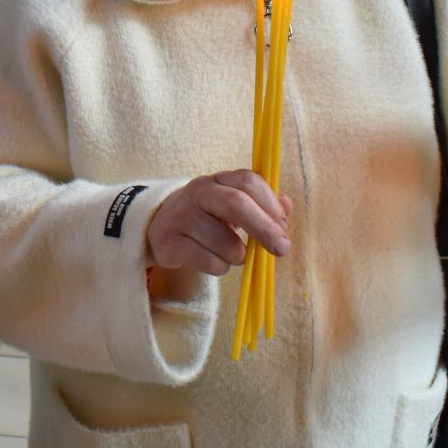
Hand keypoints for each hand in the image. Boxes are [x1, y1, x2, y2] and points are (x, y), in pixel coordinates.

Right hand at [145, 171, 290, 276]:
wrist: (161, 228)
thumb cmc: (207, 217)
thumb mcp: (233, 205)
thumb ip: (262, 204)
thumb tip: (287, 207)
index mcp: (218, 180)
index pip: (247, 181)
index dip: (269, 202)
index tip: (283, 223)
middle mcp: (198, 192)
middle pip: (236, 203)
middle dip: (264, 228)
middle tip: (281, 249)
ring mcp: (181, 216)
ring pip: (224, 241)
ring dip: (239, 256)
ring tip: (234, 255)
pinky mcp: (169, 243)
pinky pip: (208, 261)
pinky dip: (220, 267)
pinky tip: (215, 261)